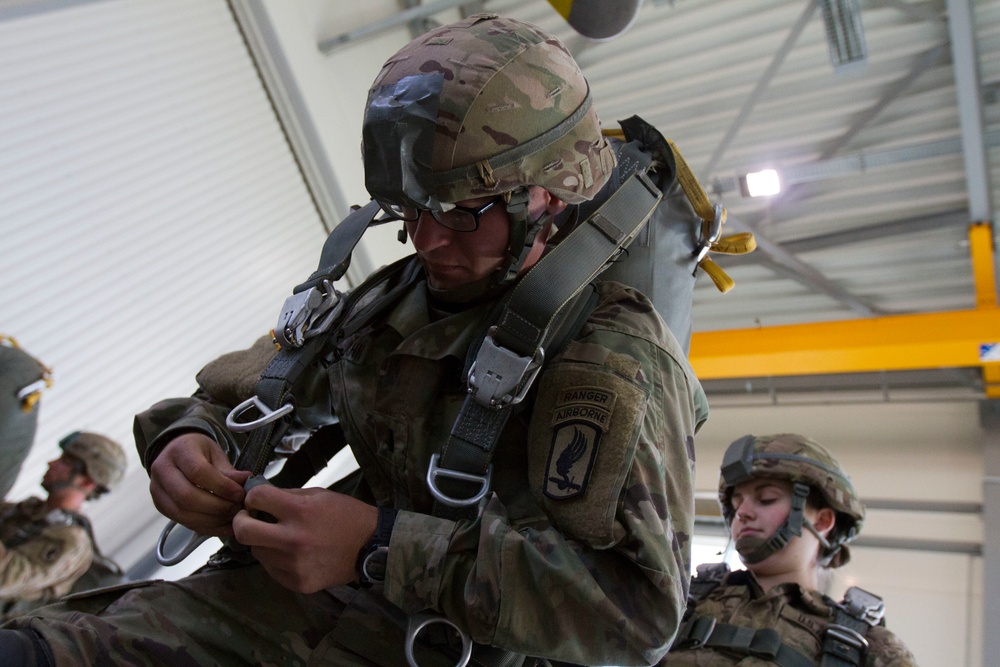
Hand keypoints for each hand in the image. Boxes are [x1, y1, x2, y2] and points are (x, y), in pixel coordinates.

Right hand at [149, 433, 250, 536]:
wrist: (176, 453)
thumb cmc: (198, 451)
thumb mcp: (215, 453)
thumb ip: (228, 470)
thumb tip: (246, 481)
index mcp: (179, 451)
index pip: (198, 472)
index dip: (221, 486)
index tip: (239, 493)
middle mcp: (162, 471)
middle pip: (187, 497)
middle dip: (216, 507)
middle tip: (237, 508)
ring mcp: (158, 492)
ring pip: (183, 513)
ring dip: (212, 520)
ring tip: (232, 517)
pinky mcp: (162, 507)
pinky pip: (184, 522)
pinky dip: (206, 527)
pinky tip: (223, 526)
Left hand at [232, 485, 377, 593]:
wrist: (371, 547)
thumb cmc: (346, 515)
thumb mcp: (319, 495)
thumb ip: (288, 496)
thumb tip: (260, 498)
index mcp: (300, 511)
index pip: (257, 498)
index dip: (252, 496)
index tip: (256, 500)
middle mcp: (293, 539)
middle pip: (243, 531)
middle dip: (240, 521)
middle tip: (248, 519)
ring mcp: (294, 565)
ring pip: (256, 552)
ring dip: (262, 542)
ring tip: (279, 538)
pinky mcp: (297, 583)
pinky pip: (271, 569)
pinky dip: (276, 559)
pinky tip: (291, 554)